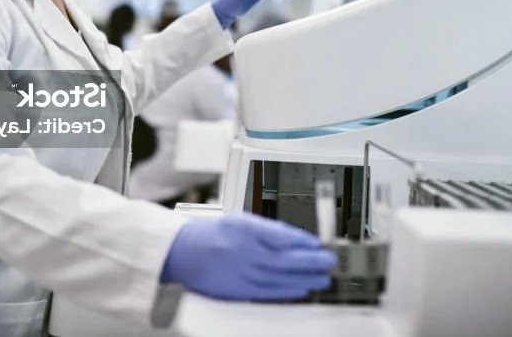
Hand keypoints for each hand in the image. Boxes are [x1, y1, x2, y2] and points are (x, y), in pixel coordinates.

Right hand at [160, 213, 334, 300]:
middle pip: (285, 258)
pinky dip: (287, 291)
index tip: (318, 243)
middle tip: (329, 260)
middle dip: (311, 260)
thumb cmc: (211, 234)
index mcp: (245, 229)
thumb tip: (294, 239)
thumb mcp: (239, 220)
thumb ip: (266, 229)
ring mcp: (241, 272)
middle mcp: (244, 251)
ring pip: (280, 277)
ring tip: (322, 277)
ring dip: (305, 278)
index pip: (281, 235)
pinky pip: (268, 291)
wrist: (182, 251)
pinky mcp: (237, 289)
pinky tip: (301, 289)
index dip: (303, 241)